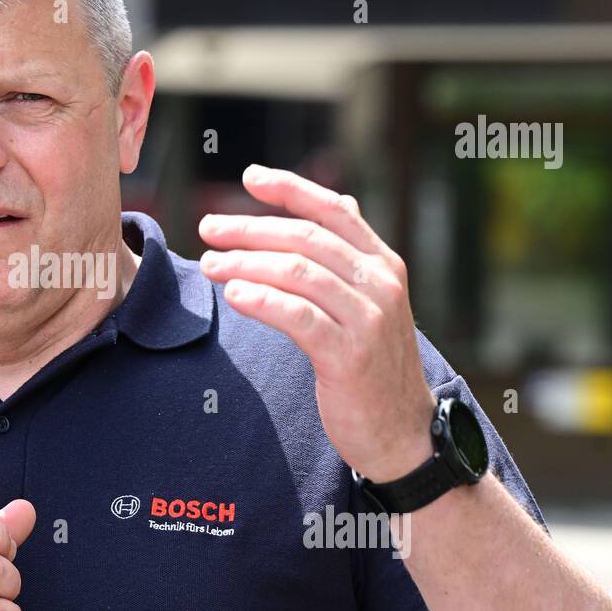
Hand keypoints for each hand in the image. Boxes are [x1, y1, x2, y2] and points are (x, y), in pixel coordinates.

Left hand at [198, 165, 435, 483]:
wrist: (403, 434)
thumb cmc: (374, 366)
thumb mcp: (373, 302)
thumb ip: (354, 256)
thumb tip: (344, 202)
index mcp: (384, 264)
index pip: (334, 211)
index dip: (291, 188)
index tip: (249, 177)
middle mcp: (381, 284)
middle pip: (305, 239)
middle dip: (250, 228)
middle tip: (208, 228)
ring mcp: (368, 319)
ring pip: (297, 273)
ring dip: (245, 264)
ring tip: (209, 265)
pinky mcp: (350, 355)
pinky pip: (298, 317)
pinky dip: (262, 301)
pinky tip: (234, 295)